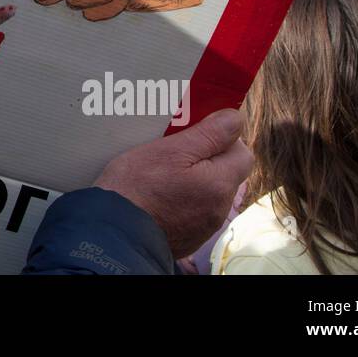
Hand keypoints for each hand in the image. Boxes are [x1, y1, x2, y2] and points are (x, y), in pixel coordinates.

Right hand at [93, 108, 252, 257]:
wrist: (115, 232)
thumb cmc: (138, 186)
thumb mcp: (170, 150)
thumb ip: (209, 134)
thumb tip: (236, 119)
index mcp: (220, 184)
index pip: (243, 152)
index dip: (223, 138)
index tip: (197, 133)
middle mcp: (219, 209)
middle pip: (226, 173)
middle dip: (208, 158)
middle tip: (177, 150)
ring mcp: (205, 226)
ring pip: (210, 192)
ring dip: (196, 179)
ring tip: (164, 173)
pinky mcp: (190, 237)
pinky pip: (195, 211)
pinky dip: (184, 200)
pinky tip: (161, 195)